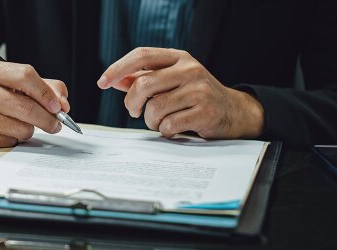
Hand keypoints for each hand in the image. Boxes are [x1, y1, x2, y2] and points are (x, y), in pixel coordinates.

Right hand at [0, 61, 69, 153]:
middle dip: (47, 119)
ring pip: (19, 128)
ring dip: (28, 131)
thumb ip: (44, 88)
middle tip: (56, 124)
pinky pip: (7, 142)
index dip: (46, 93)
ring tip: (20, 125)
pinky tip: (3, 133)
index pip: (25, 76)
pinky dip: (13, 140)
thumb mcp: (13, 85)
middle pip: (25, 106)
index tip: (59, 107)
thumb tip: (63, 105)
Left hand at [97, 47, 263, 138]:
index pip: (141, 55)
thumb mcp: (171, 80)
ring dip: (150, 121)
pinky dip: (164, 131)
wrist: (233, 112)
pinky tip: (174, 128)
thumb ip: (144, 78)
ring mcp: (199, 90)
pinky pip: (168, 125)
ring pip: (154, 108)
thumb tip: (116, 79)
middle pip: (143, 85)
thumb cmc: (195, 96)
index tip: (102, 83)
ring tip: (160, 120)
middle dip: (132, 103)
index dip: (118, 68)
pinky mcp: (205, 112)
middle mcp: (190, 70)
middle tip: (135, 112)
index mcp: (178, 58)